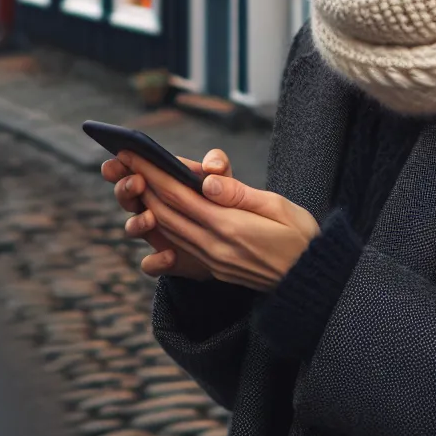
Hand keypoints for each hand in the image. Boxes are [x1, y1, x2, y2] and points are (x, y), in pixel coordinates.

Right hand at [102, 148, 231, 279]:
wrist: (240, 241)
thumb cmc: (228, 200)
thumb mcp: (226, 180)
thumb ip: (219, 167)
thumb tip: (210, 168)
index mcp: (162, 182)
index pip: (134, 168)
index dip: (124, 163)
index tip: (123, 155)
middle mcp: (153, 206)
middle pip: (127, 196)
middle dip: (125, 188)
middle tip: (137, 183)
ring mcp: (158, 234)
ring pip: (133, 228)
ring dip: (136, 222)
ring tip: (150, 218)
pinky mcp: (168, 260)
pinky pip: (150, 264)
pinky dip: (155, 261)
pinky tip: (171, 256)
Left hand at [127, 154, 320, 291]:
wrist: (313, 282)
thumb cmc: (303, 237)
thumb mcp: (280, 208)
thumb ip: (240, 194)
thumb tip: (205, 181)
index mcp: (230, 227)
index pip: (180, 195)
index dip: (153, 172)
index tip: (133, 153)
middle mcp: (215, 247)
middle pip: (167, 212)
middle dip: (142, 183)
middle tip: (122, 160)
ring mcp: (213, 261)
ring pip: (170, 229)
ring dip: (148, 204)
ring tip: (134, 180)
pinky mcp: (216, 269)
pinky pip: (182, 243)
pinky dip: (165, 223)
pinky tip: (158, 211)